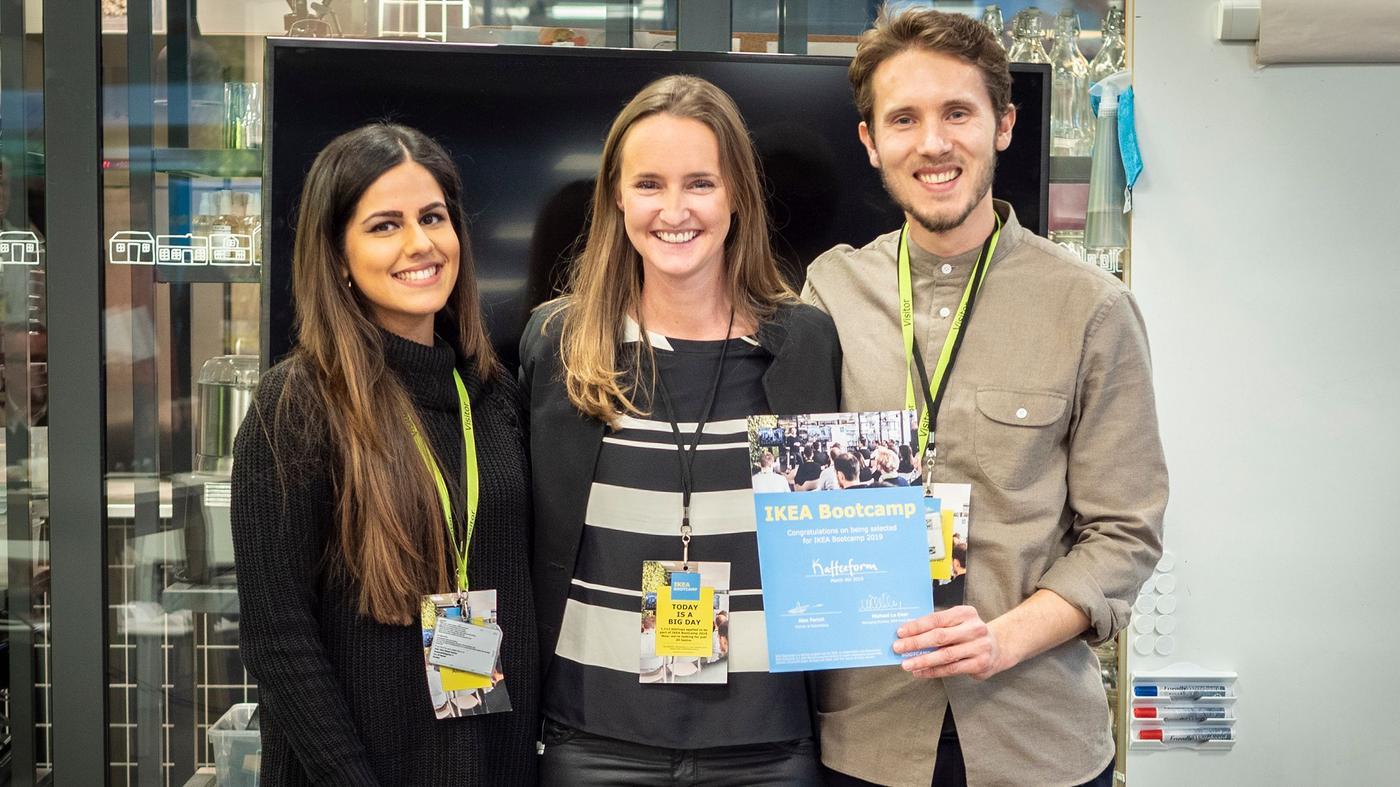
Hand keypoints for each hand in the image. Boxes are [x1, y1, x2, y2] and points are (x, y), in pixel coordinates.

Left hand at [892, 605, 1009, 680]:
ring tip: (906, 664)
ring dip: (922, 660)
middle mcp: (974, 628)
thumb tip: (907, 634)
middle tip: (897, 648)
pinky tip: (920, 672)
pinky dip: (933, 671)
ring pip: (945, 655)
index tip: (900, 632)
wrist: (998, 647)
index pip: (936, 619)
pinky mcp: (980, 664)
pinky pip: (951, 669)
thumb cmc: (968, 633)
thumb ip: (937, 626)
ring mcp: (979, 647)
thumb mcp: (958, 622)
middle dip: (915, 643)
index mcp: (965, 613)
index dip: (916, 626)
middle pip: (939, 636)